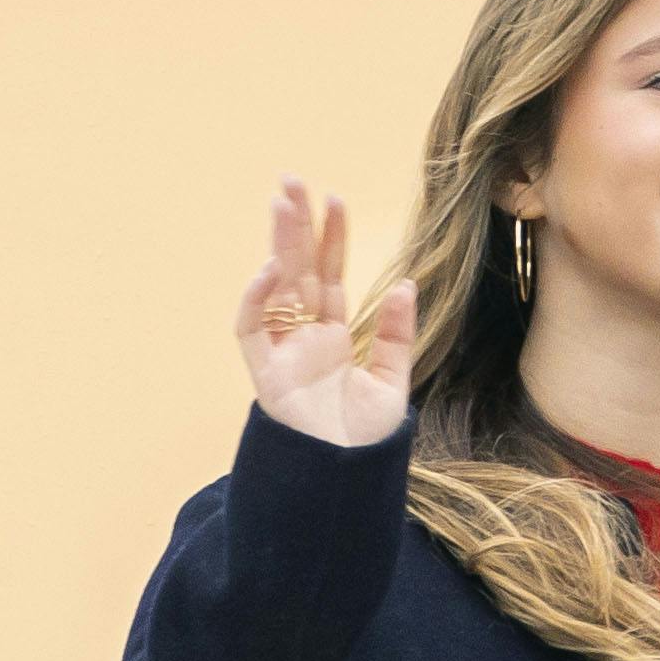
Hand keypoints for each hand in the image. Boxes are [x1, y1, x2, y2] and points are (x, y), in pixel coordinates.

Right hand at [236, 178, 413, 448]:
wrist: (346, 479)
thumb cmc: (364, 438)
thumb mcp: (393, 380)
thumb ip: (398, 333)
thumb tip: (406, 283)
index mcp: (333, 336)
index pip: (330, 276)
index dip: (331, 239)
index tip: (333, 199)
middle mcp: (305, 338)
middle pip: (298, 271)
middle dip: (294, 227)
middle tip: (292, 181)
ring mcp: (283, 352)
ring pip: (275, 288)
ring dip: (276, 247)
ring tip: (281, 204)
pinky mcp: (266, 375)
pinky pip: (253, 330)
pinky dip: (257, 300)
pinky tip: (271, 270)